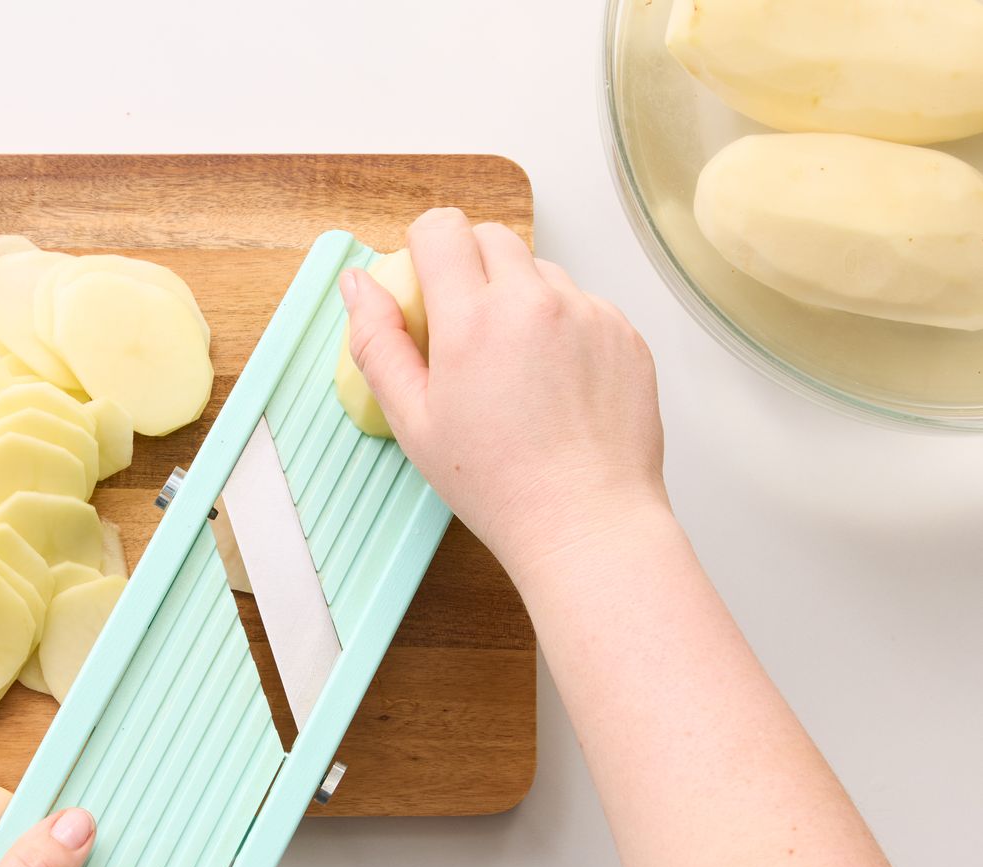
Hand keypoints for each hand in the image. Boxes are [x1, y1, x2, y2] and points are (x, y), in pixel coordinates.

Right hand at [340, 208, 668, 580]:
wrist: (586, 521)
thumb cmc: (499, 484)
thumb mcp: (412, 421)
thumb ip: (377, 342)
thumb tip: (357, 285)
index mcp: (472, 319)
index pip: (442, 229)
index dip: (425, 248)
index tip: (426, 282)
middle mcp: (534, 302)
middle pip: (491, 237)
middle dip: (470, 267)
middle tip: (466, 330)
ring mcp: (588, 313)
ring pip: (540, 270)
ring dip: (520, 297)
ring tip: (517, 367)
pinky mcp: (624, 333)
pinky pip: (584, 303)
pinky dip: (565, 326)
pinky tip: (556, 383)